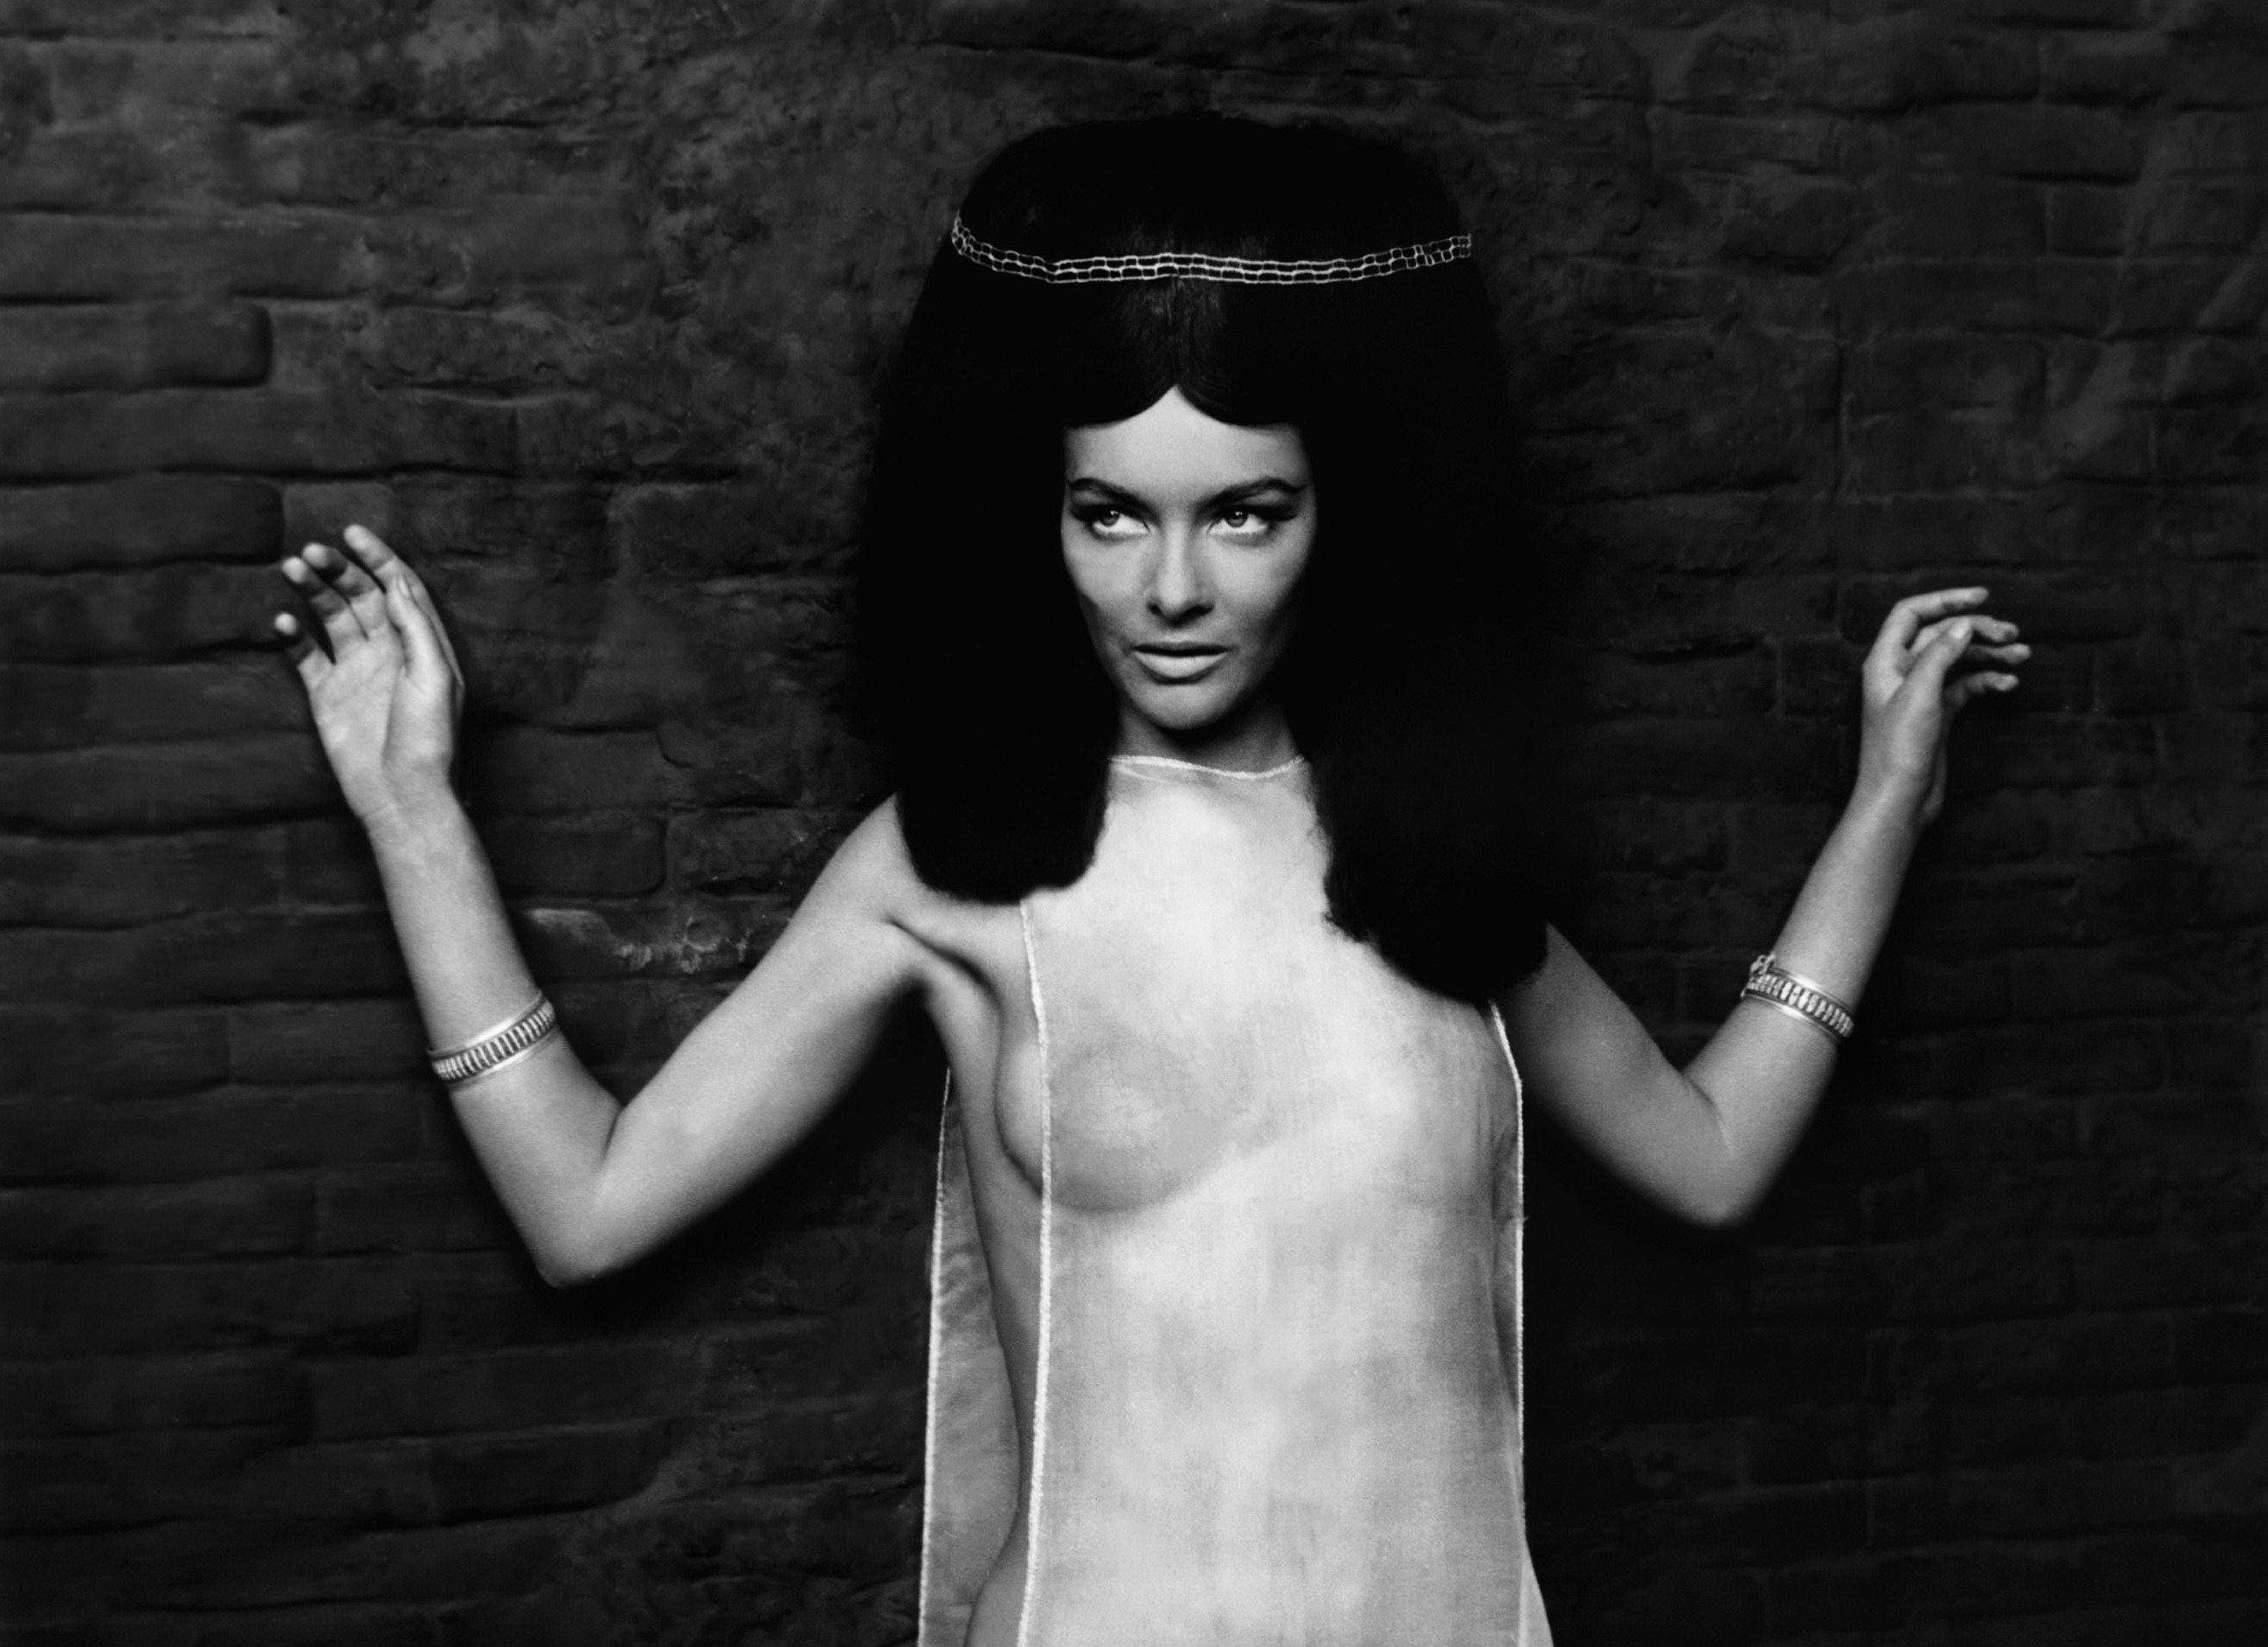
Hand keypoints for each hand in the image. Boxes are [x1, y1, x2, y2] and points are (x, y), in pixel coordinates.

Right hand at [274, 524, 464, 835]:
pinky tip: (282, 622)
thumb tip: (396, 581)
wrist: (402, 794)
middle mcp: (388, 652)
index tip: (353, 533)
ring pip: (330, 617)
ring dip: (312, 592)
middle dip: (338, 569)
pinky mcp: (327, 694)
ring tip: (292, 569)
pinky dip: (292, 635)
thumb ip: (415, 627)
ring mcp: (355, 671)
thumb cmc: (429, 740)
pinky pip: (305, 655)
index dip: (379, 558)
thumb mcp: (433, 677)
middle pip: (361, 596)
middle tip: (313, 552)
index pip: (399, 588)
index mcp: (421, 644)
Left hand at [1855, 586, 2026, 828]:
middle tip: (2012, 633)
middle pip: (1941, 635)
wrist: (1899, 800)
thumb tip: (1962, 624)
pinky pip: (1966, 686)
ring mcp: (1921, 693)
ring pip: (1958, 660)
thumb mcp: (1920, 695)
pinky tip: (2008, 684)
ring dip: (1989, 654)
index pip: (1911, 614)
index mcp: (1885, 662)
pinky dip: (1987, 681)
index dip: (1945, 600)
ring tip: (2021, 654)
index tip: (1982, 596)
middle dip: (1977, 629)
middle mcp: (1901, 673)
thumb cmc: (1898, 750)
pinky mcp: (1938, 713)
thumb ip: (1940, 655)